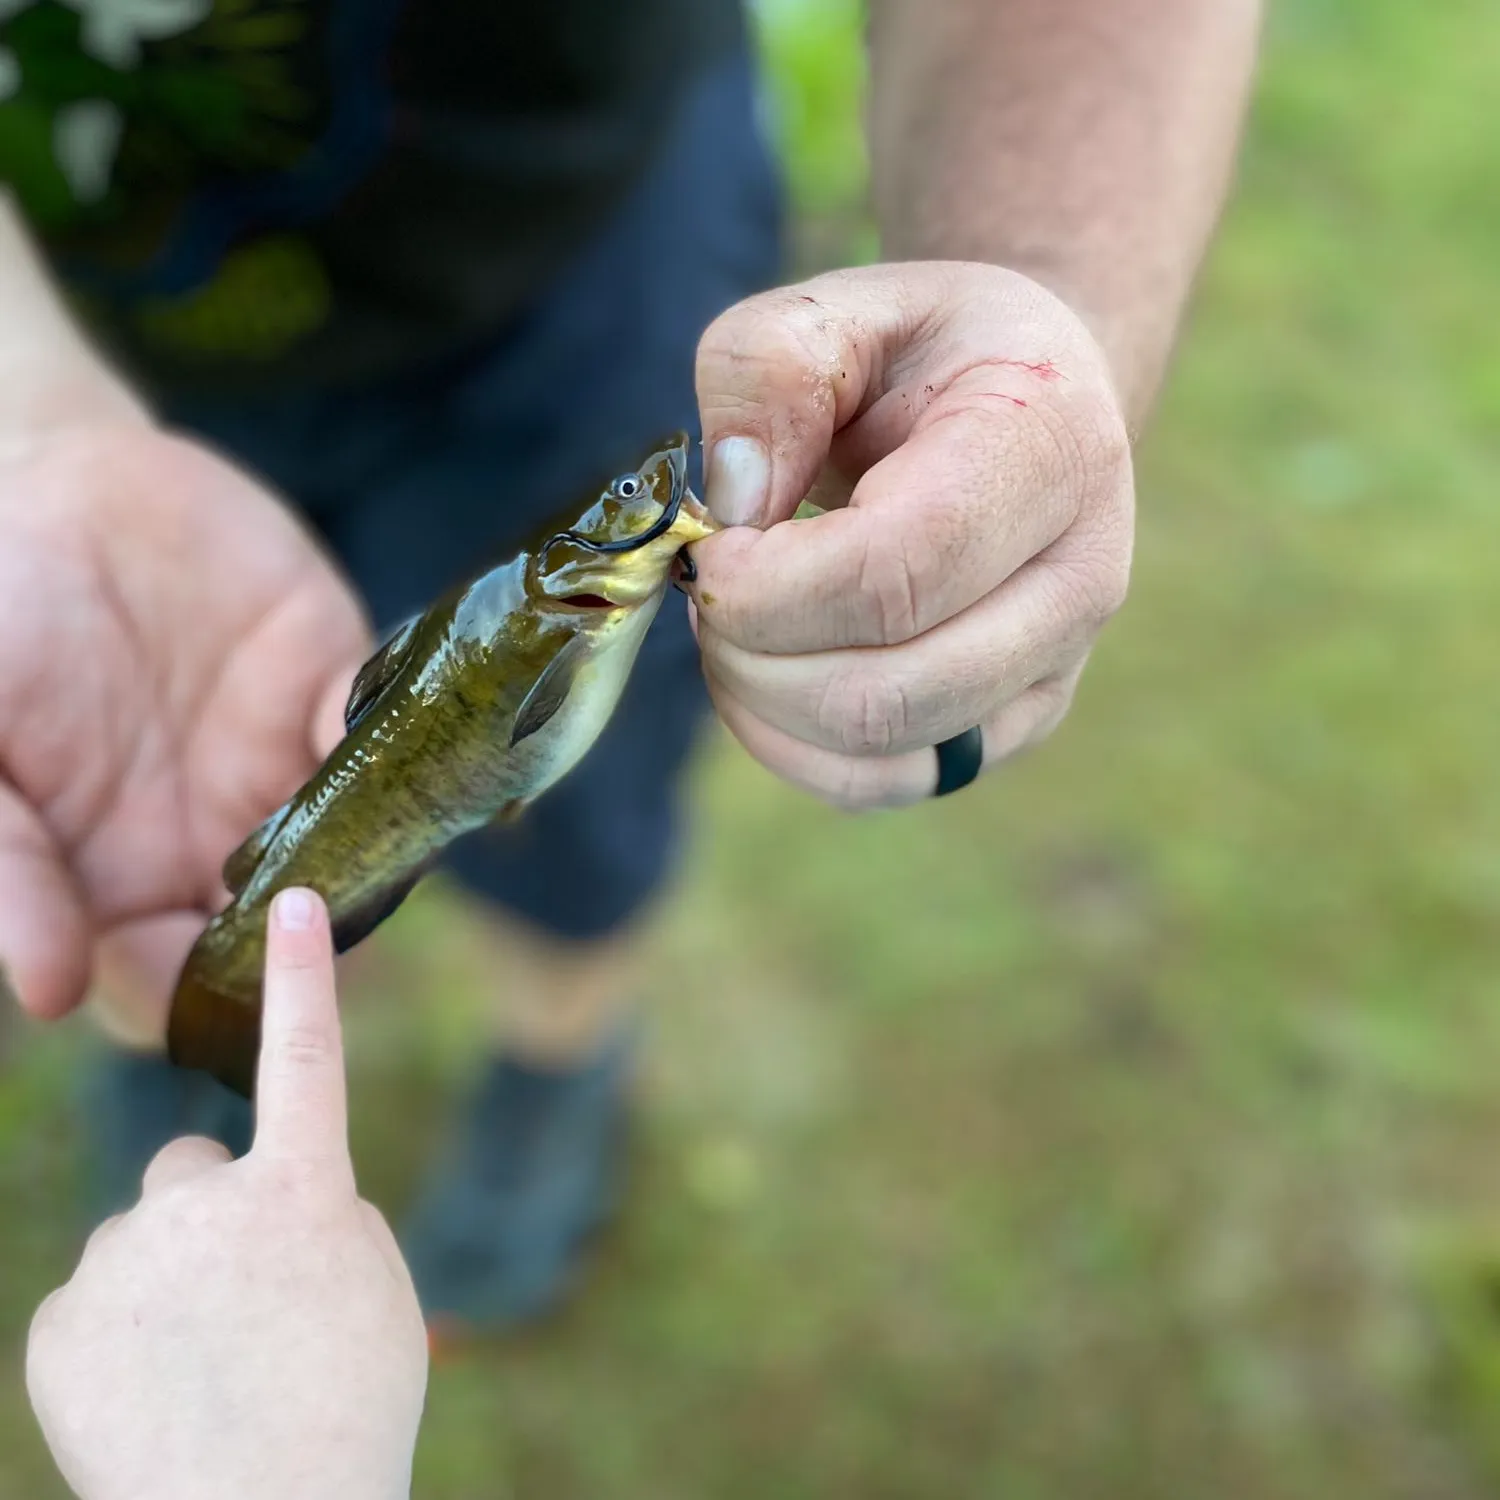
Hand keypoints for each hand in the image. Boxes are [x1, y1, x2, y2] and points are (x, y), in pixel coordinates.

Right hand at [0, 407, 368, 1030]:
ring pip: (359, 852)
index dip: (200, 1006)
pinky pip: (390, 739)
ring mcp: (283, 770)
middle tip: (314, 916)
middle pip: (286, 943)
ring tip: (367, 837)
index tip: (226, 988)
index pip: (172, 988)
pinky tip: (391, 735)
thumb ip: (5, 863)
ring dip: (376, 855)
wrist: (60, 487)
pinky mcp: (335, 691)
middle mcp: (211, 844)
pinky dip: (408, 747)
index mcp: (113, 882)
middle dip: (313, 947)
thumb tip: (52, 989)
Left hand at [27, 888, 427, 1499]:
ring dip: (168, 1283)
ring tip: (203, 1371)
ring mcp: (122, 1262)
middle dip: (211, 1214)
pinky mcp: (61, 1324)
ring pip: (144, 1240)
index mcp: (304, 1192)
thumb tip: (267, 1194)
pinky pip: (95, 1302)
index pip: (305, 1056)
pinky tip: (154, 1395)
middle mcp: (203, 1205)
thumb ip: (320, 1213)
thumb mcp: (370, 1288)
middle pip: (192, 1168)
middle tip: (244, 1305)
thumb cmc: (345, 1409)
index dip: (302, 975)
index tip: (293, 902)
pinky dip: (119, 1337)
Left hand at [690, 261, 1133, 808]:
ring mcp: (1056, 668)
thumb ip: (769, 373)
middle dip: (753, 651)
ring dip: (763, 701)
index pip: (898, 573)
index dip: (771, 585)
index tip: (712, 549)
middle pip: (884, 689)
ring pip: (878, 748)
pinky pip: (882, 783)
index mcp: (1051, 453)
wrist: (1030, 404)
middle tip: (711, 585)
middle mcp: (1080, 580)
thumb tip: (733, 506)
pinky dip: (791, 748)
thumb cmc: (925, 355)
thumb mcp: (842, 307)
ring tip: (737, 622)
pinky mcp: (1012, 725)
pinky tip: (763, 678)